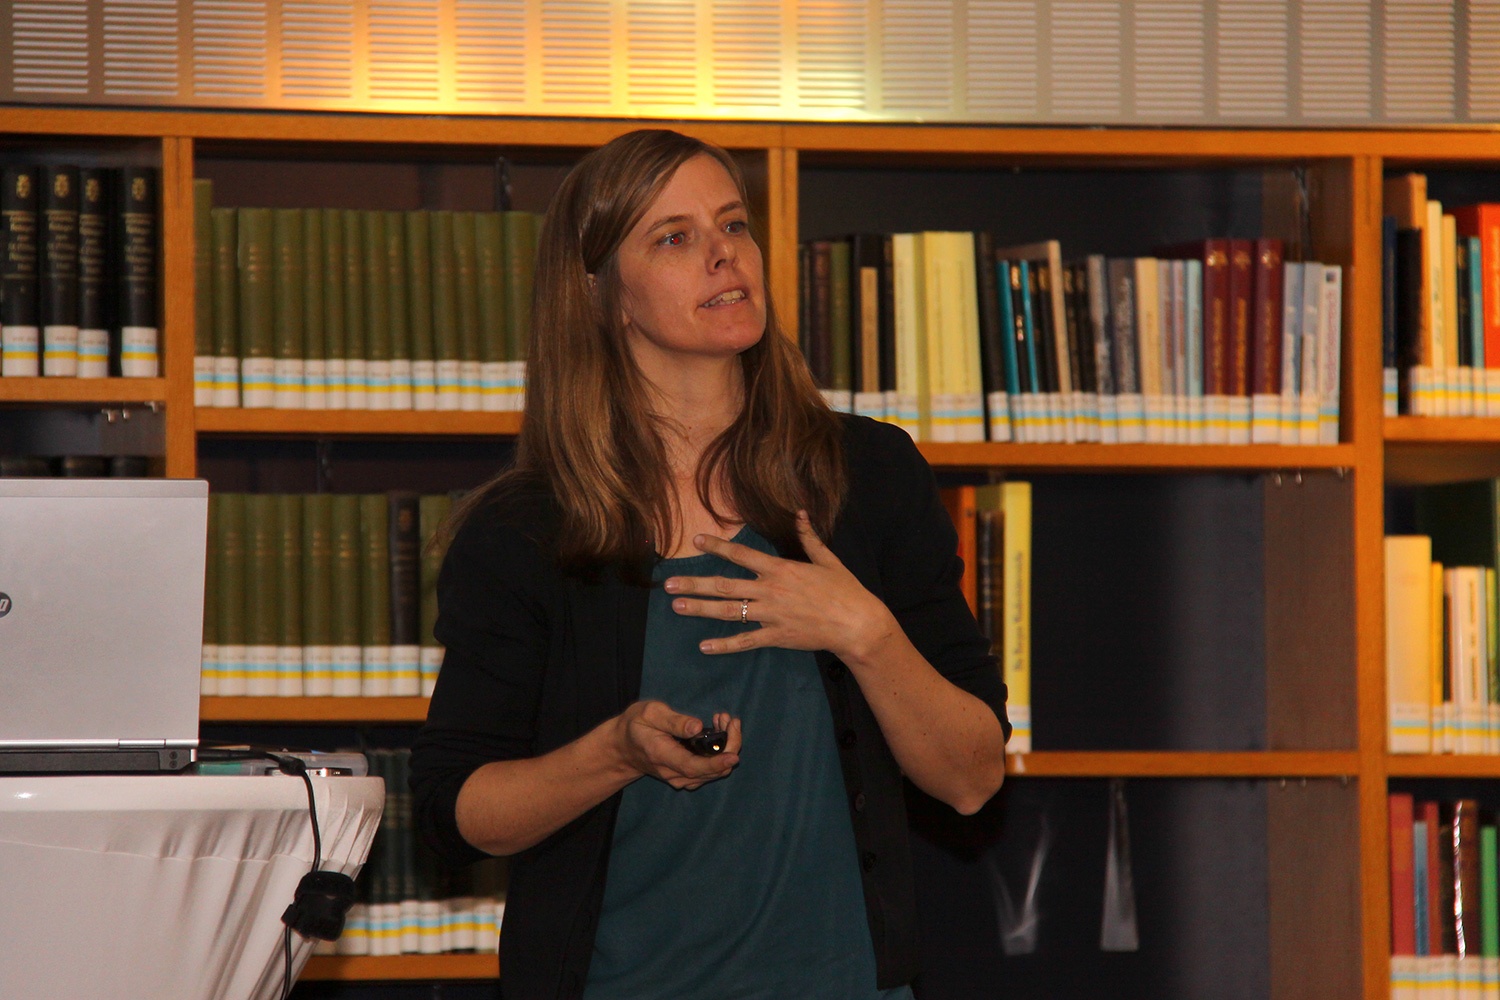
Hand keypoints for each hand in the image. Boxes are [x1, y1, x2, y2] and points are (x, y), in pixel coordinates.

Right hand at [612, 702, 741, 789]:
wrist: (624, 747)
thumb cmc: (636, 724)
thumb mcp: (650, 713)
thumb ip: (673, 721)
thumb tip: (697, 727)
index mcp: (662, 755)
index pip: (692, 766)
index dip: (715, 763)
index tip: (734, 755)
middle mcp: (672, 772)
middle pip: (709, 771)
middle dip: (729, 746)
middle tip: (730, 719)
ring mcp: (679, 778)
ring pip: (712, 773)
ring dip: (726, 748)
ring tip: (723, 720)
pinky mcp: (685, 777)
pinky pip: (709, 772)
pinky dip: (720, 755)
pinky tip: (719, 733)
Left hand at [664, 511, 897, 662]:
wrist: (857, 623)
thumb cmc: (844, 589)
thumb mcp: (827, 559)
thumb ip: (808, 537)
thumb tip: (800, 512)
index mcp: (781, 569)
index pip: (742, 555)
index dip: (717, 547)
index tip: (696, 542)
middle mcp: (770, 591)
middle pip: (724, 585)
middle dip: (694, 583)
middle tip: (668, 584)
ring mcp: (771, 615)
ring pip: (728, 612)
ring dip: (700, 609)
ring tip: (677, 607)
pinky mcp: (776, 636)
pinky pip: (745, 641)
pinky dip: (724, 645)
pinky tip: (704, 646)